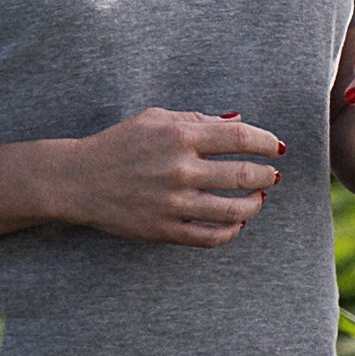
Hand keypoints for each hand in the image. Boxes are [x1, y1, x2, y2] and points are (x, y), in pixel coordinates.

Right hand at [49, 105, 292, 245]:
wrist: (78, 180)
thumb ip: (198, 119)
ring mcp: (173, 202)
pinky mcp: (165, 229)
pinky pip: (211, 236)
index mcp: (179, 135)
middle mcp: (180, 169)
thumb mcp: (155, 119)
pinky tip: (237, 223)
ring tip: (258, 198)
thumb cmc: (119, 144)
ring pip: (233, 209)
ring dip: (255, 203)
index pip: (240, 137)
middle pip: (244, 174)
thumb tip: (239, 120)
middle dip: (267, 175)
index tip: (276, 148)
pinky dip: (232, 231)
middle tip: (273, 175)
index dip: (266, 142)